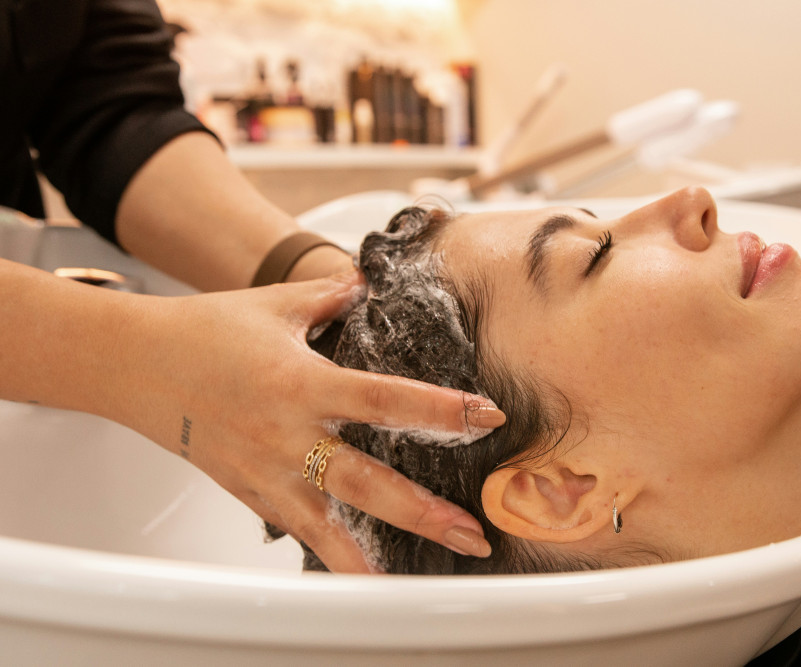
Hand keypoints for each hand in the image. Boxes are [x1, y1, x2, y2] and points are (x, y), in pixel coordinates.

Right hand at [107, 272, 503, 571]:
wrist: (134, 365)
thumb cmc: (204, 330)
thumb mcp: (276, 304)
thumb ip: (331, 294)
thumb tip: (369, 283)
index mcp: (300, 382)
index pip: (384, 400)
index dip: (439, 411)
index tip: (486, 418)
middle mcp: (286, 434)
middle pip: (365, 482)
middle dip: (423, 512)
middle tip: (472, 533)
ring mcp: (265, 472)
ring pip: (328, 524)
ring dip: (377, 551)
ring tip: (421, 574)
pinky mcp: (248, 492)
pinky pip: (297, 528)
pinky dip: (330, 552)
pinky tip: (362, 569)